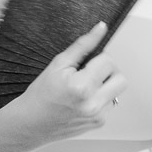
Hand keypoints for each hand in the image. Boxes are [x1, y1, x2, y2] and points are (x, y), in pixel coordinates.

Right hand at [0, 22, 126, 147]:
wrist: (31, 122)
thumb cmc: (41, 94)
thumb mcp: (58, 64)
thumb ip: (83, 45)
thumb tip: (101, 28)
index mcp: (82, 86)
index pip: (108, 61)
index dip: (97, 58)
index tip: (84, 64)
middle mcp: (93, 104)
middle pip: (121, 78)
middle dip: (108, 72)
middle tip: (89, 73)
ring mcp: (98, 116)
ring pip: (116, 91)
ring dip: (105, 86)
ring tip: (83, 88)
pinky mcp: (99, 123)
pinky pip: (109, 103)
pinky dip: (99, 98)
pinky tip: (81, 100)